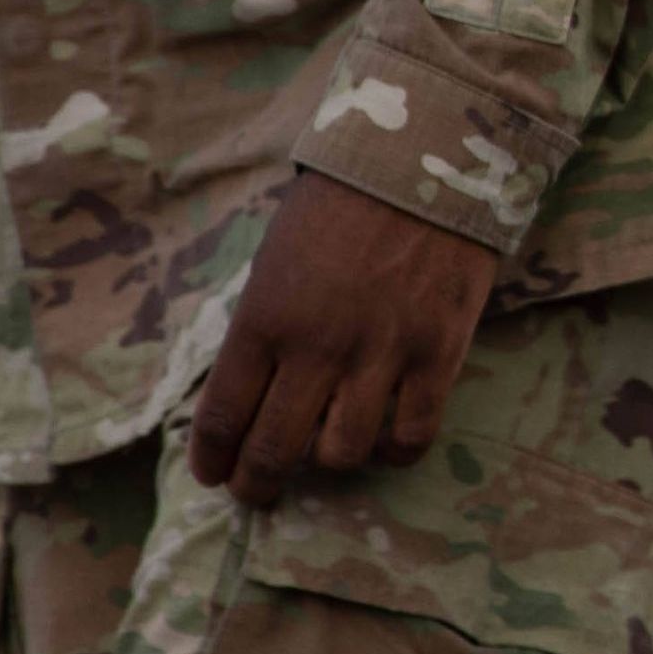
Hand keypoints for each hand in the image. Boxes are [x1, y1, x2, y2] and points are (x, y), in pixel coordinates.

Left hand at [189, 171, 500, 506]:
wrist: (425, 163)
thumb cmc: (339, 207)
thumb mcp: (276, 263)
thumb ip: (263, 330)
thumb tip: (255, 394)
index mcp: (264, 319)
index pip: (223, 417)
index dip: (214, 459)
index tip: (215, 475)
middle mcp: (316, 346)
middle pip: (274, 450)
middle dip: (258, 483)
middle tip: (260, 489)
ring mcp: (381, 353)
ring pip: (341, 453)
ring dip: (328, 463)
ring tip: (329, 452)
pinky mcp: (438, 353)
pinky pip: (412, 435)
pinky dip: (394, 451)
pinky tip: (386, 441)